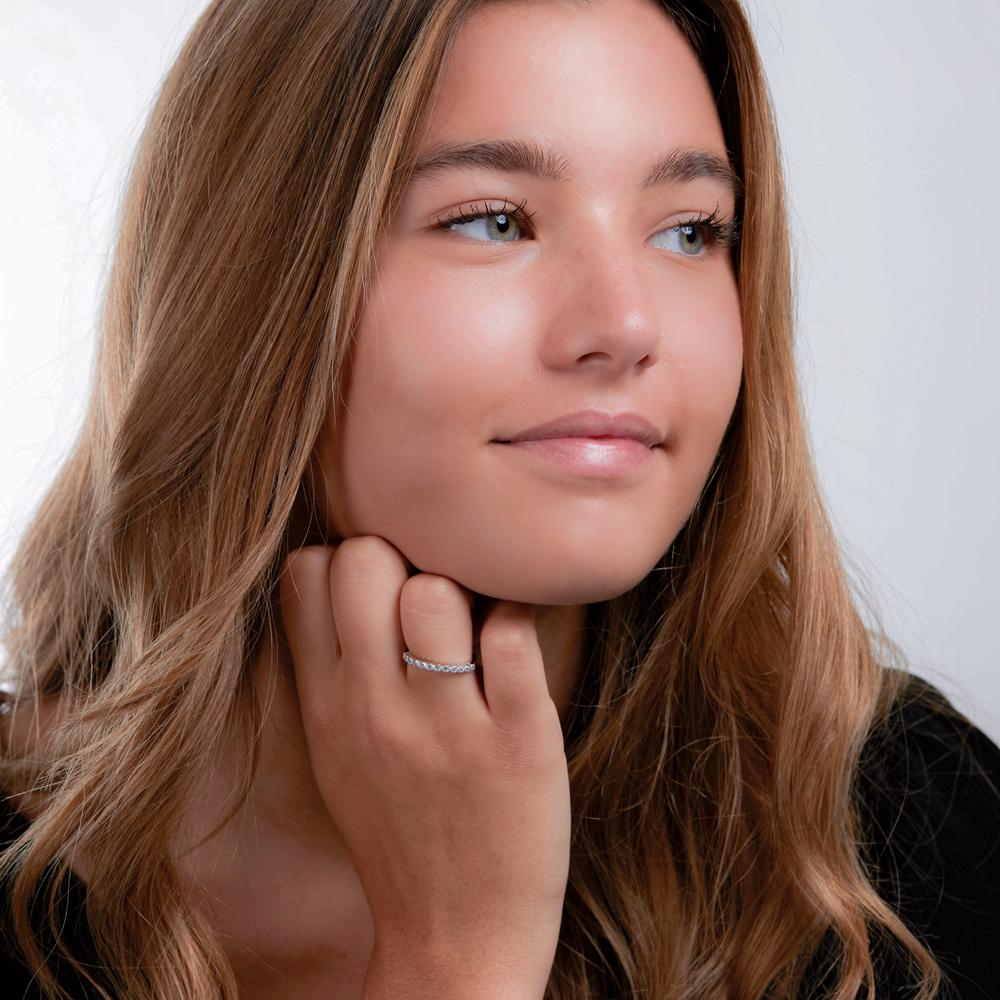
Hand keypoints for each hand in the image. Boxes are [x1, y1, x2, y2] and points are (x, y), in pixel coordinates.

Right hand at [278, 537, 570, 994]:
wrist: (454, 940)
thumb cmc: (399, 834)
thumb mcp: (338, 753)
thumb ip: (332, 669)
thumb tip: (344, 577)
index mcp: (328, 705)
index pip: (306, 573)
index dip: (345, 559)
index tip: (380, 584)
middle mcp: (375, 708)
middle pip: (365, 560)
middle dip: (400, 556)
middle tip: (432, 597)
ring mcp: (446, 726)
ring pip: (437, 590)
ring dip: (464, 591)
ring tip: (476, 629)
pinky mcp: (517, 740)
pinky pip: (512, 634)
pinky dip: (520, 622)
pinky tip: (516, 649)